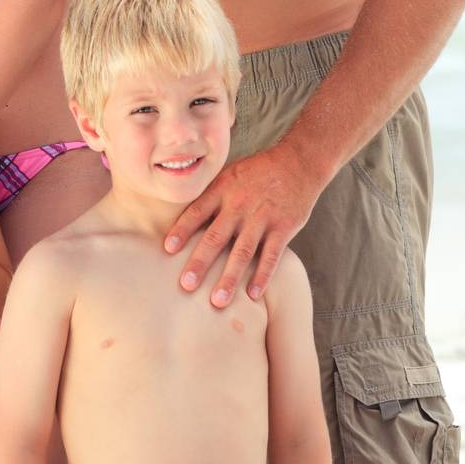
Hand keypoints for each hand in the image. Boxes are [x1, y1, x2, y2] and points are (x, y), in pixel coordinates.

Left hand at [163, 142, 321, 306]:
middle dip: (200, 262)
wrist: (297, 162)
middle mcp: (239, 204)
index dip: (182, 230)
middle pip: (216, 236)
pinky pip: (272, 255)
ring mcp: (262, 217)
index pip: (197, 211)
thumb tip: (180, 214)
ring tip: (218, 301)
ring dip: (229, 277)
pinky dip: (262, 276)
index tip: (167, 250)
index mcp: (223, 189)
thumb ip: (209, 194)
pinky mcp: (284, 227)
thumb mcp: (229, 173)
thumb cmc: (257, 171)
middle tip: (186, 286)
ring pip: (243, 251)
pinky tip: (252, 294)